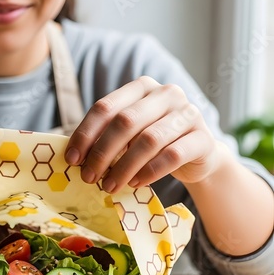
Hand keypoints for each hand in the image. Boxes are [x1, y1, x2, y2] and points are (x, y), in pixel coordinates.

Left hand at [65, 76, 218, 192]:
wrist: (197, 156)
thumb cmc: (152, 144)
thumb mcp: (127, 136)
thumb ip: (105, 139)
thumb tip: (74, 158)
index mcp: (141, 88)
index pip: (105, 107)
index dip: (85, 134)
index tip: (72, 160)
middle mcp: (166, 94)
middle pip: (125, 122)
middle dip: (102, 153)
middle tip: (89, 178)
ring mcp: (188, 113)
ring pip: (148, 140)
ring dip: (124, 167)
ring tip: (110, 186)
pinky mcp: (203, 138)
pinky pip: (172, 155)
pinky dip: (149, 172)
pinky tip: (136, 184)